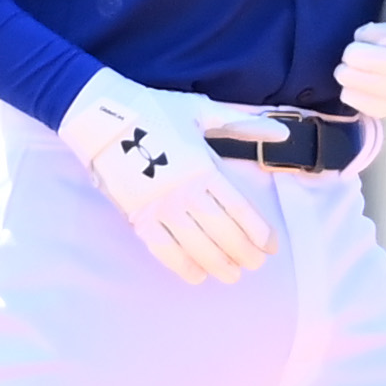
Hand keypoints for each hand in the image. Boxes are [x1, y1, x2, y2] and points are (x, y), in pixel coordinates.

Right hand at [58, 69, 282, 284]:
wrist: (103, 117)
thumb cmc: (155, 110)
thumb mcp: (201, 112)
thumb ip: (243, 125)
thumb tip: (282, 132)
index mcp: (203, 166)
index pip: (240, 210)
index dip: (259, 233)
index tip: (271, 247)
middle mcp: (185, 191)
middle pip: (223, 233)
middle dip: (244, 254)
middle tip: (255, 264)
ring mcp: (160, 207)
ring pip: (197, 247)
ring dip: (219, 265)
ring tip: (232, 275)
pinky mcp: (138, 216)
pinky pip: (164, 250)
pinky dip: (182, 267)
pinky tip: (197, 275)